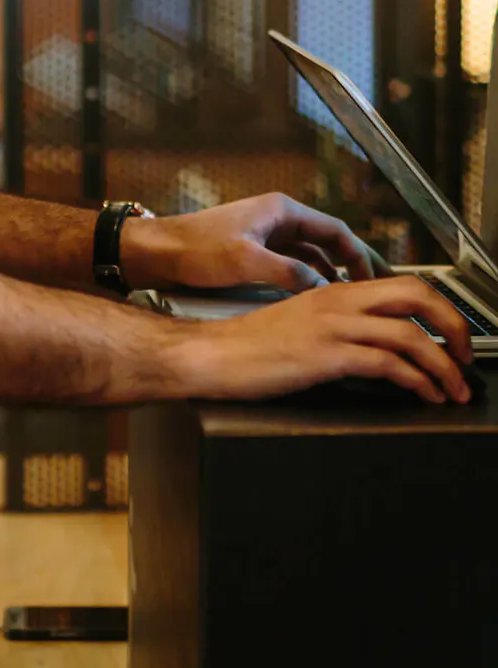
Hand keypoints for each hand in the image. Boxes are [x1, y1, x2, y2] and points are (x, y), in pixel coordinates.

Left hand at [120, 192, 385, 293]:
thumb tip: (325, 289)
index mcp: (280, 211)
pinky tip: (315, 301)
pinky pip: (293, 265)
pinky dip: (309, 280)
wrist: (155, 253)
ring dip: (331, 276)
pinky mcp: (253, 252)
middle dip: (352, 266)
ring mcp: (265, 235)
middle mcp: (276, 219)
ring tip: (351, 302)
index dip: (361, 255)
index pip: (336, 230)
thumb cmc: (194, 250)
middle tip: (376, 292)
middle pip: (328, 242)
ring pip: (311, 255)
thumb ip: (289, 273)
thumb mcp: (246, 261)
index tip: (377, 280)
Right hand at [167, 275, 473, 404]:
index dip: (440, 309)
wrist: (213, 355)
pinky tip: (422, 395)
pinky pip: (387, 364)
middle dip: (453, 328)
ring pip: (409, 334)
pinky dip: (416, 381)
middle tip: (465, 358)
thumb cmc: (250, 345)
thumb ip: (337, 324)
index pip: (404, 284)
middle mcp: (338, 301)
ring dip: (443, 366)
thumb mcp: (300, 322)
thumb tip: (374, 344)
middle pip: (417, 296)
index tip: (452, 337)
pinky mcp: (325, 356)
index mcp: (335, 291)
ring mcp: (332, 327)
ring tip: (453, 389)